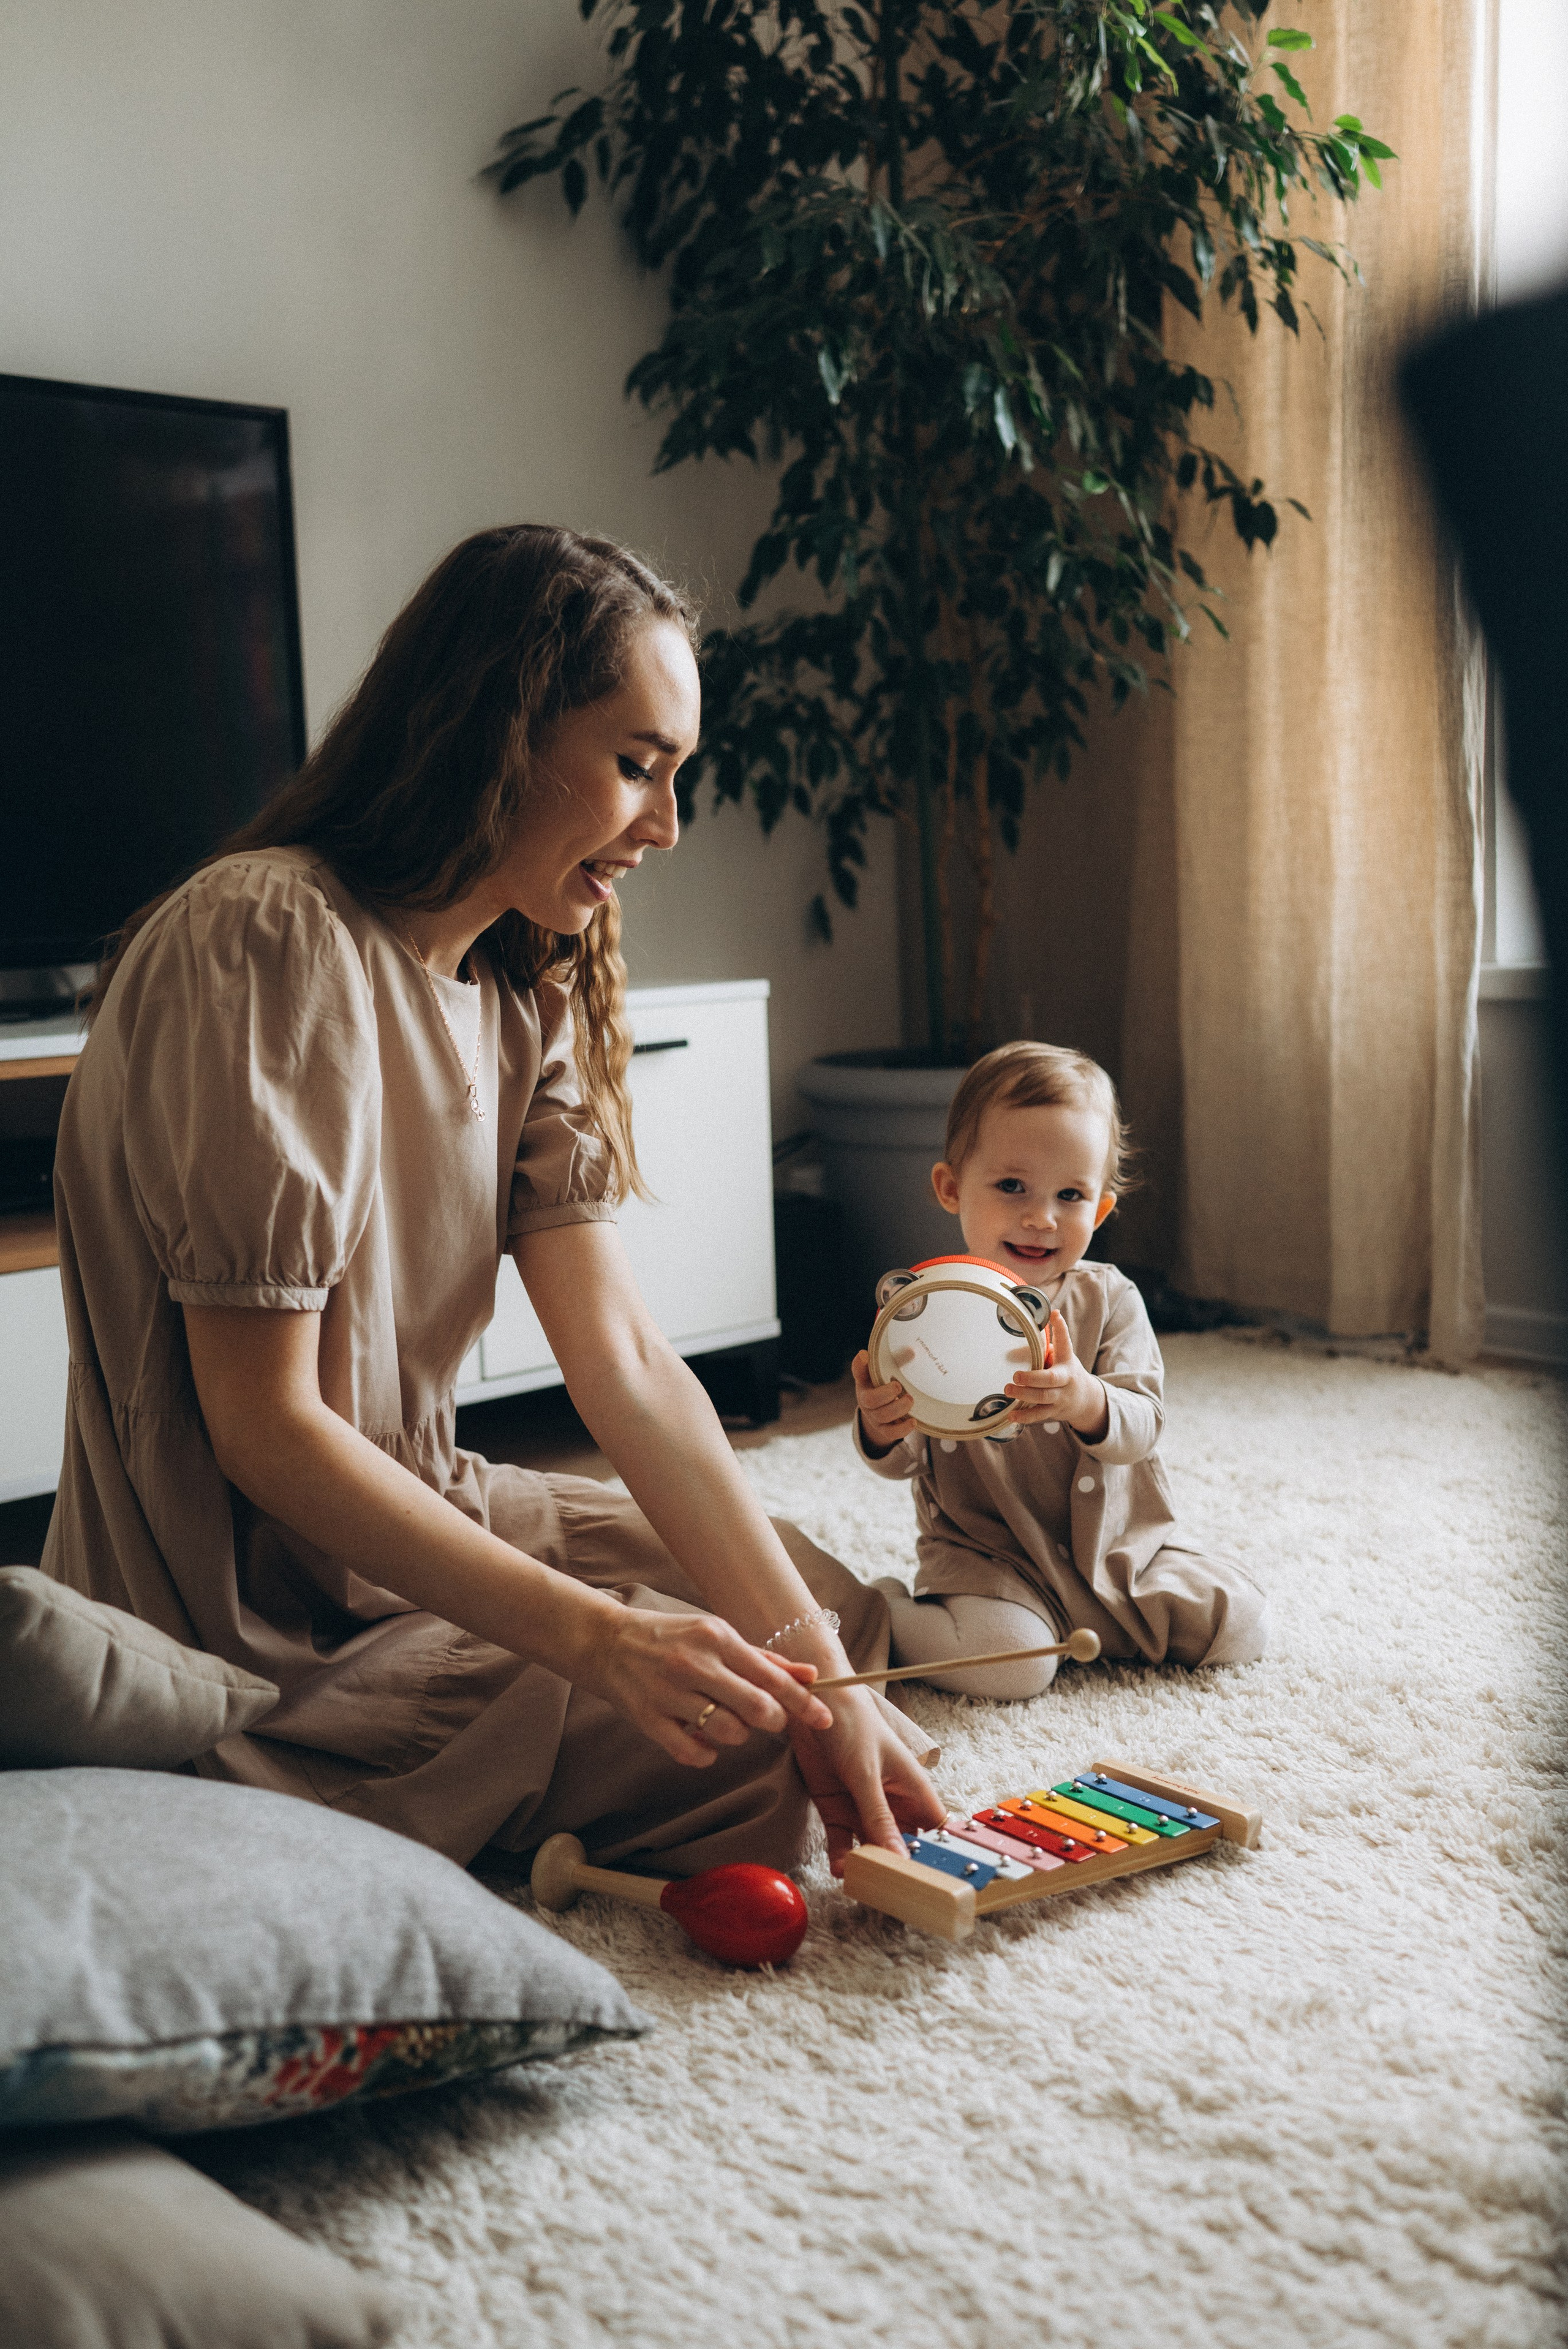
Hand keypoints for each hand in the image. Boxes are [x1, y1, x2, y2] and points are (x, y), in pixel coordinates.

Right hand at [578, 1603, 835, 1767]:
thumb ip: (764, 1660)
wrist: (606, 1642)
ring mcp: (670, 1693)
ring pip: (729, 1733)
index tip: (826, 1720)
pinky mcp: (649, 1720)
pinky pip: (693, 1753)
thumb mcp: (717, 1636)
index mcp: (717, 1638)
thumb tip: (810, 1675)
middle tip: (767, 1718)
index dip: (804, 1703)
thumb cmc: (671, 1638)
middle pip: (757, 1708)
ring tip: (724, 1720)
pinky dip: (706, 1754)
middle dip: (772, 1721)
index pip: (772, 1676)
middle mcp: (696, 1664)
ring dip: (738, 1735)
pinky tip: (703, 1740)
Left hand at [787, 1685, 945, 1875]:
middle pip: (903, 1845)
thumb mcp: (867, 1771)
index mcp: (912, 1788)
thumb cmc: (852, 1724)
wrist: (810, 1704)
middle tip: (894, 1895)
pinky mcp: (836, 1811)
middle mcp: (891, 1803)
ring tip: (865, 1885)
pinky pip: (843, 1841)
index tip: (937, 1884)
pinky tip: (841, 1869)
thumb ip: (879, 1815)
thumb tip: (899, 1857)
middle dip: (899, 1869)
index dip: (939, 1855)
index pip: (935, 1829)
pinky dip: (841, 1856)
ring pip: (872, 1848)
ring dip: (868, 1866)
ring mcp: (863, 1808)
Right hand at [852, 1349, 916, 1452]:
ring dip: (898, 1409)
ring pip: (882, 1416)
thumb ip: (896, 1360)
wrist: (881, 1410)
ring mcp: (874, 1417)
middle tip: (899, 1386)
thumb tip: (912, 1351)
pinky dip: (902, 1429)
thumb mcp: (886, 1372)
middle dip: (885, 1394)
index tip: (865, 1354)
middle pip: (870, 1401)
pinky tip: (913, 1421)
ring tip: (910, 1400)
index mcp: (865, 1383)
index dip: (859, 1365)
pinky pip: (890, 1433)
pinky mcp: (883, 1430)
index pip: (858, 1372)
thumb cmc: (884, 1386)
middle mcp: (865, 1401)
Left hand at [1003, 1312, 1109, 1442]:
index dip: (1061, 1329)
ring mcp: (1061, 1397)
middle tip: (1016, 1375)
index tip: (1055, 1314)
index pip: (1065, 1343)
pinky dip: (1025, 1417)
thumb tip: (1023, 1331)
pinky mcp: (1054, 1412)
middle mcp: (1066, 1379)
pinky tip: (1011, 1415)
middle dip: (1033, 1378)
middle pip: (1051, 1379)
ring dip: (1024, 1395)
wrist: (1087, 1400)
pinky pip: (1039, 1415)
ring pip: (1043, 1398)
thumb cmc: (1067, 1373)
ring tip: (1008, 1390)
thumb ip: (1047, 1348)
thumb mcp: (1063, 1358)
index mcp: (1067, 1361)